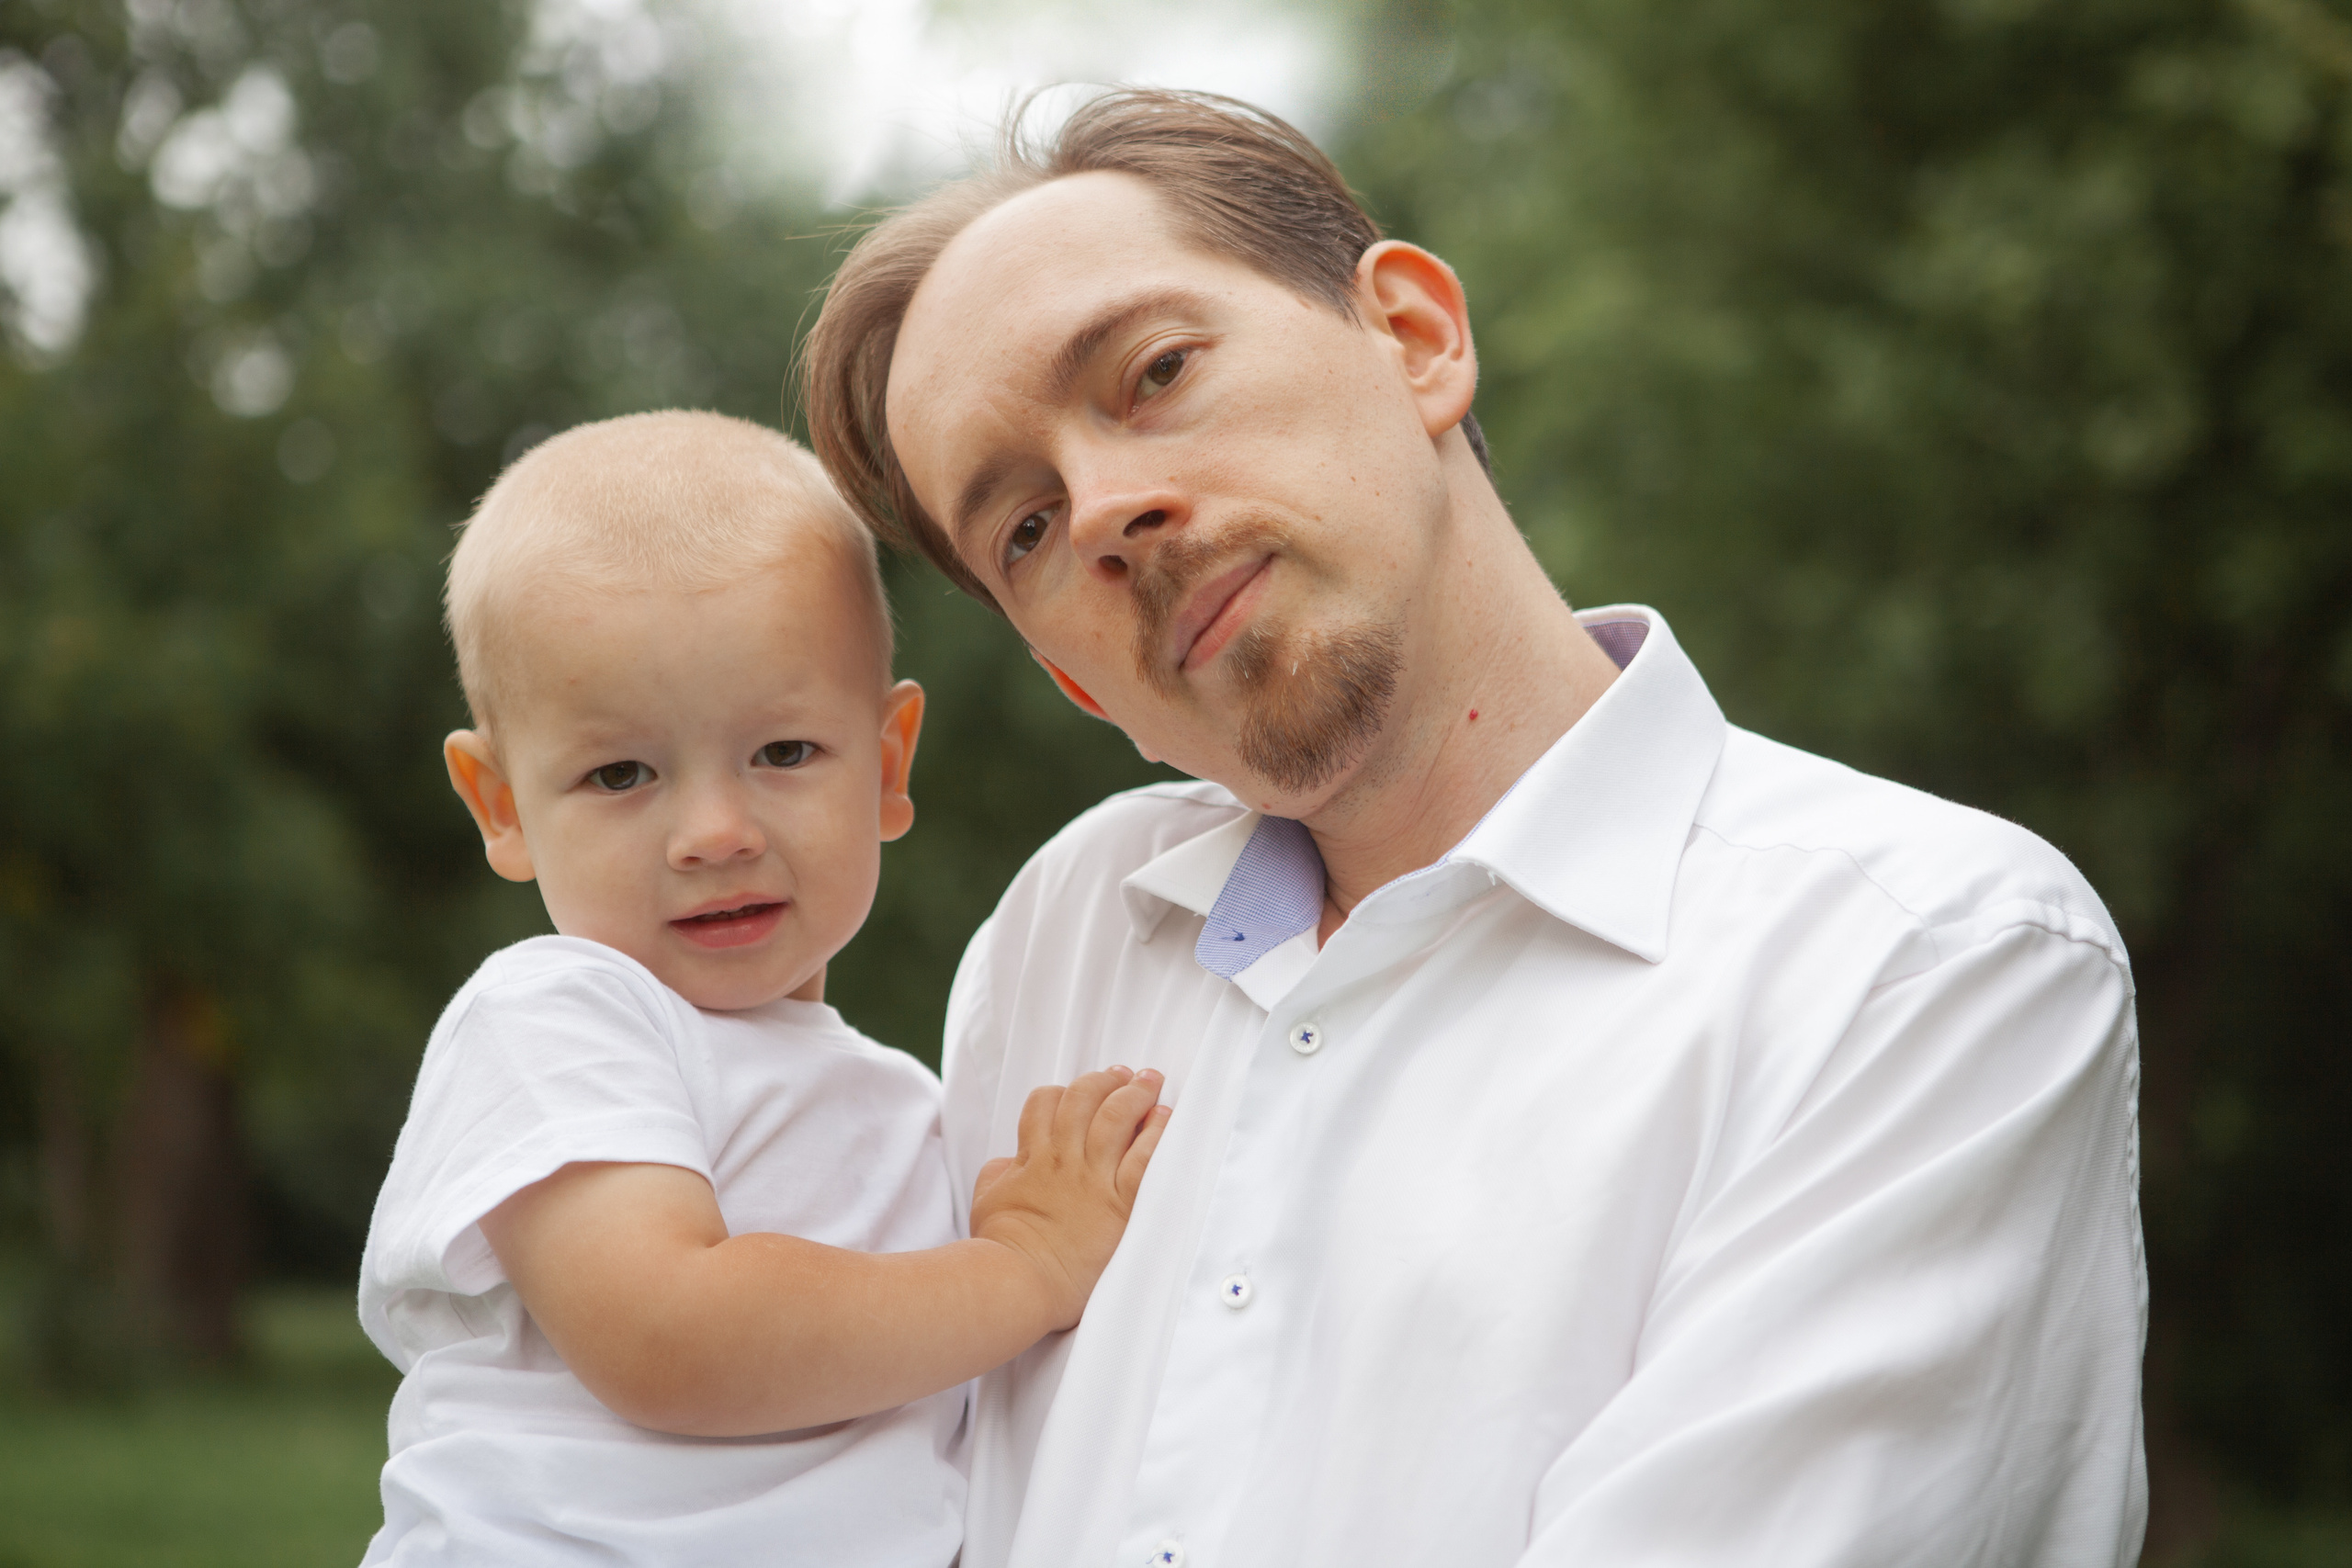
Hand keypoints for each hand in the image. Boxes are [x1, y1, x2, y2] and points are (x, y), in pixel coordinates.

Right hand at [970, 1066, 1169, 1329]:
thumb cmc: (1000, 1250)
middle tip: (1125, 1075)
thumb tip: (1010, 1161)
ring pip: (1115, 1118)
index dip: (1065, 1090)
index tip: (1081, 1089)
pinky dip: (1157, 1134)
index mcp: (1032, 1158)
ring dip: (1135, 1094)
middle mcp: (1064, 1161)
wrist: (1017, 1282)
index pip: (1045, 1103)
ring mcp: (1092, 1180)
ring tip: (1150, 1083)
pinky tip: (1165, 1119)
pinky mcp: (1119, 1204)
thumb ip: (1001, 1172)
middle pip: (1084, 1099)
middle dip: (1106, 1080)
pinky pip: (1144, 1159)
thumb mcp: (987, 1200)